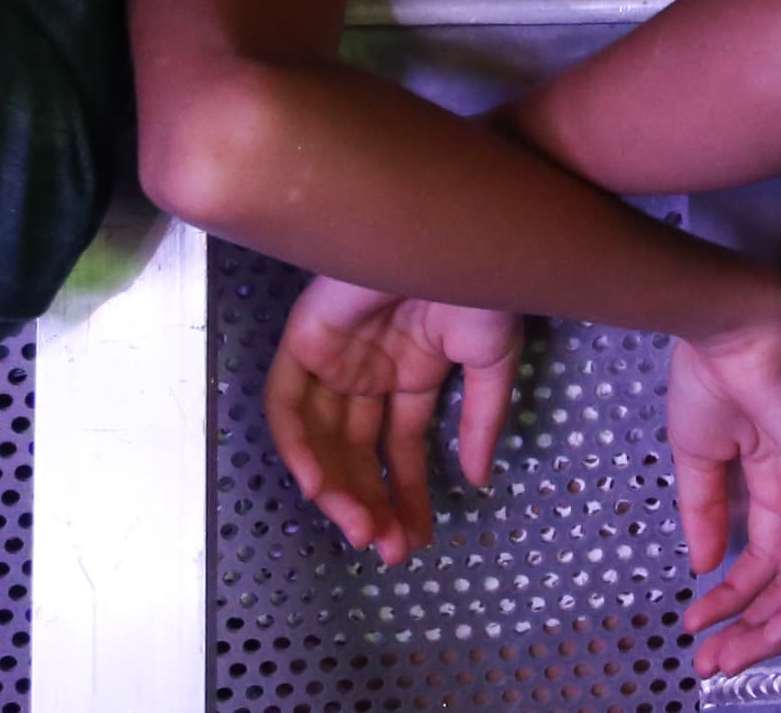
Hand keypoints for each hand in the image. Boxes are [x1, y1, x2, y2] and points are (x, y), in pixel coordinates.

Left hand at [262, 272, 527, 565]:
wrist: (453, 233)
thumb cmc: (479, 281)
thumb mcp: (493, 359)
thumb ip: (483, 420)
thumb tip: (478, 482)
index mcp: (413, 370)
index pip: (400, 448)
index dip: (407, 495)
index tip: (418, 538)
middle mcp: (369, 370)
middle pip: (357, 452)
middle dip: (372, 503)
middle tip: (389, 547)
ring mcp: (335, 356)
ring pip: (321, 437)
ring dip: (338, 488)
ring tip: (363, 527)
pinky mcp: (306, 338)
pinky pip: (287, 402)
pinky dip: (297, 446)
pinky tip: (319, 486)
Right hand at [663, 290, 780, 677]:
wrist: (728, 332)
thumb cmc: (712, 375)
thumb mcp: (698, 458)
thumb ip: (704, 512)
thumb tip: (703, 563)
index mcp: (774, 476)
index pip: (763, 556)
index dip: (731, 598)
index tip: (696, 627)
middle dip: (750, 625)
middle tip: (712, 660)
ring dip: (774, 627)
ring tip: (729, 656)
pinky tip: (772, 630)